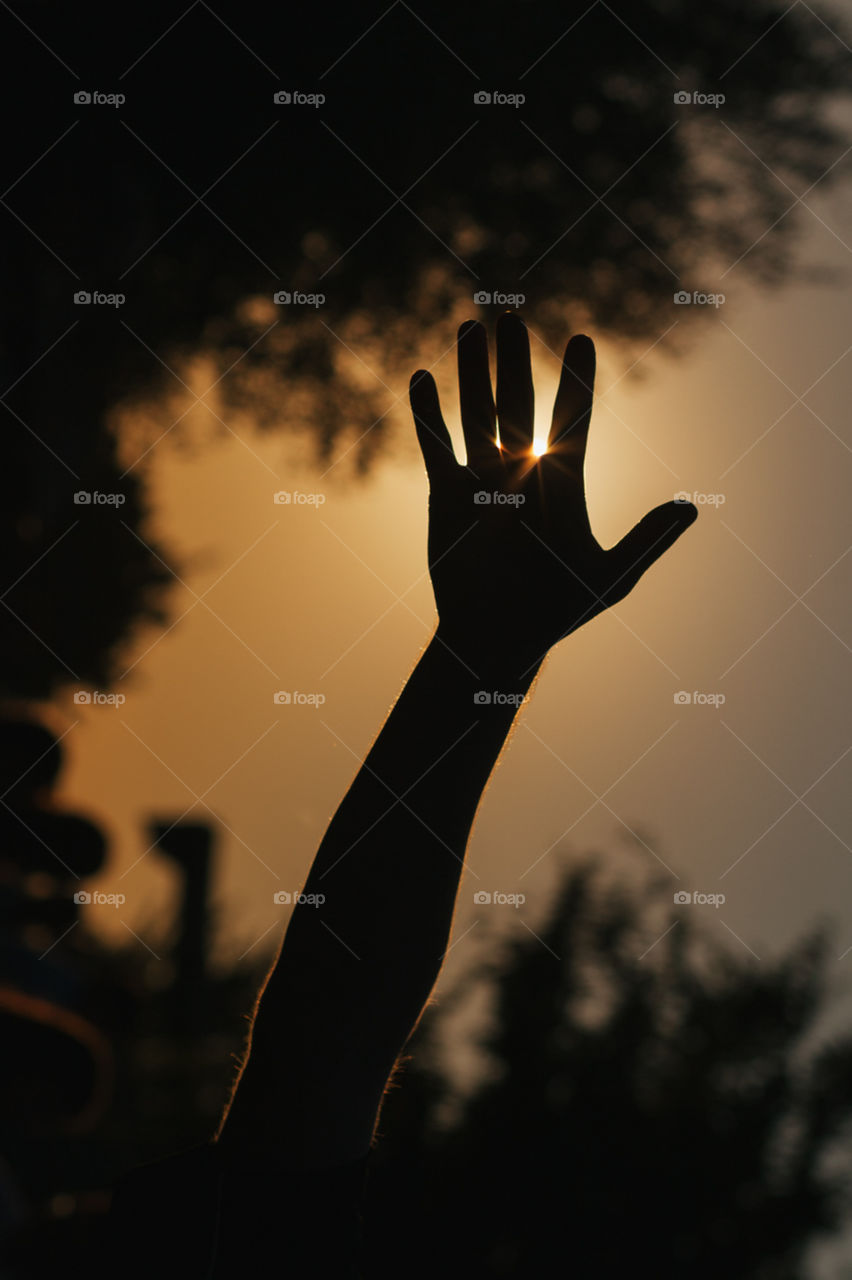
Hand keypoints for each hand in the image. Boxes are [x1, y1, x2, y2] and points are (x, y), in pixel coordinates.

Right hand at [409, 313, 696, 671]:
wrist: (495, 638)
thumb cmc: (556, 611)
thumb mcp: (610, 579)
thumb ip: (647, 541)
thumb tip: (692, 507)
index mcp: (563, 483)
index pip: (573, 420)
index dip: (577, 381)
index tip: (583, 338)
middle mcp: (523, 471)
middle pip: (518, 406)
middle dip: (515, 363)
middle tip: (512, 317)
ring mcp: (483, 478)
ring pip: (476, 414)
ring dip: (471, 373)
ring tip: (470, 328)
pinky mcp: (447, 493)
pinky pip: (436, 446)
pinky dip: (427, 414)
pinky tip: (421, 377)